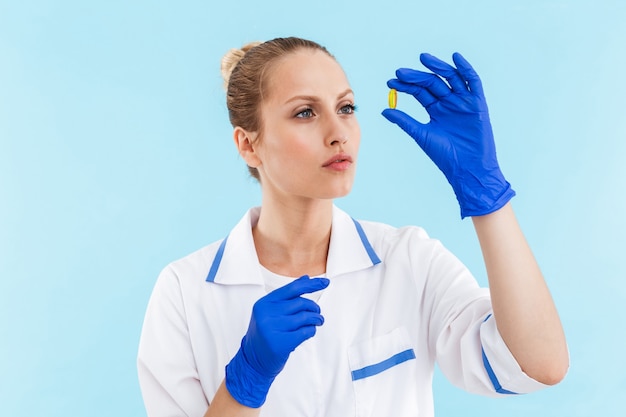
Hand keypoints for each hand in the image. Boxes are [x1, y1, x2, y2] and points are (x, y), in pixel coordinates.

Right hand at [225, 275, 328, 407]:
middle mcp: (266, 314)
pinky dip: (311, 330)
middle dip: (314, 307)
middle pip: (301, 303)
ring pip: (305, 317)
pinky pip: (305, 332)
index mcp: (264, 303)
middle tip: (317, 313)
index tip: (325, 282)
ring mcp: (272, 329)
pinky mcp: (280, 343)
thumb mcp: (271, 311)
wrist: (252, 361)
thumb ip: (288, 296)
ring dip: (316, 319)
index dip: (311, 285)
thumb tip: (306, 278)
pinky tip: (310, 331)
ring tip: (317, 321)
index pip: (292, 288)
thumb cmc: (265, 334)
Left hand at [382, 52, 514, 217]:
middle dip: (416, 77)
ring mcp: (463, 102)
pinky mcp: (477, 103)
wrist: (466, 168)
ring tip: (423, 59)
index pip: (419, 92)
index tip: (391, 82)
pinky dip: (466, 69)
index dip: (405, 86)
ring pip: (450, 78)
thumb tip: (384, 110)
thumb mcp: (421, 135)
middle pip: (432, 83)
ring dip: (438, 67)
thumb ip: (405, 121)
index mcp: (435, 110)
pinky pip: (472, 82)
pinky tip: (456, 57)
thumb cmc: (445, 155)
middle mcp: (449, 103)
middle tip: (400, 73)